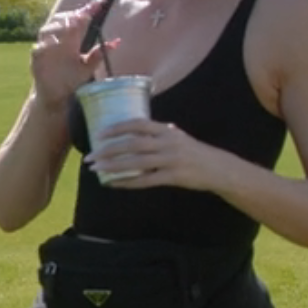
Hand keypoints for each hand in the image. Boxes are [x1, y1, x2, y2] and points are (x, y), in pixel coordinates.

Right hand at [28, 0, 109, 114]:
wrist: (57, 96)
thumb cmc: (71, 79)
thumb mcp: (88, 67)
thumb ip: (98, 54)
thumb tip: (117, 42)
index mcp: (70, 39)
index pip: (78, 19)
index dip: (88, 9)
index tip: (100, 3)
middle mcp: (57, 40)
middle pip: (59, 19)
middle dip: (70, 15)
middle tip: (82, 15)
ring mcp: (45, 48)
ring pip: (46, 30)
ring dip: (57, 26)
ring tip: (70, 26)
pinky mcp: (36, 59)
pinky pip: (38, 48)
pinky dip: (45, 45)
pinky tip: (55, 43)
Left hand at [84, 117, 227, 190]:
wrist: (217, 168)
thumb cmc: (193, 151)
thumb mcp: (176, 137)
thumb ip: (157, 134)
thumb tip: (133, 131)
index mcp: (166, 131)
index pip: (138, 124)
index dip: (117, 128)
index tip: (99, 134)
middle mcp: (168, 143)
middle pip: (132, 144)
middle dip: (108, 150)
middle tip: (90, 156)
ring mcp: (171, 161)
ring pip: (136, 163)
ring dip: (113, 166)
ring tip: (96, 169)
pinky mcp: (173, 177)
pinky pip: (145, 180)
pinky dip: (127, 182)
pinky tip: (114, 184)